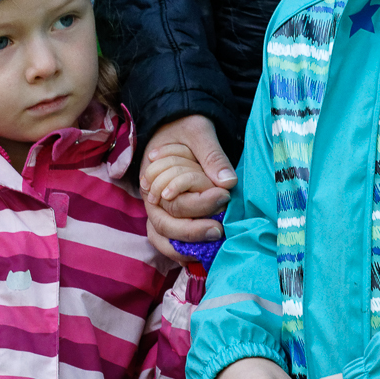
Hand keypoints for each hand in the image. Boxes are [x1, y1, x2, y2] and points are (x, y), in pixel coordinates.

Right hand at [140, 115, 236, 262]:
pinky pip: (168, 241)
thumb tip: (228, 182)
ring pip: (161, 238)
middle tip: (220, 229)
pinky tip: (203, 252)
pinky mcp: (168, 216)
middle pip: (165, 225)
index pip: (174, 201)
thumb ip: (212, 154)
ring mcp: (158, 209)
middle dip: (193, 231)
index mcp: (154, 176)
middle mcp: (152, 197)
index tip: (224, 195)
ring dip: (184, 248)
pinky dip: (181, 250)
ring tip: (211, 246)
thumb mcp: (198, 131)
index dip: (199, 203)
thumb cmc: (185, 127)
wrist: (176, 126)